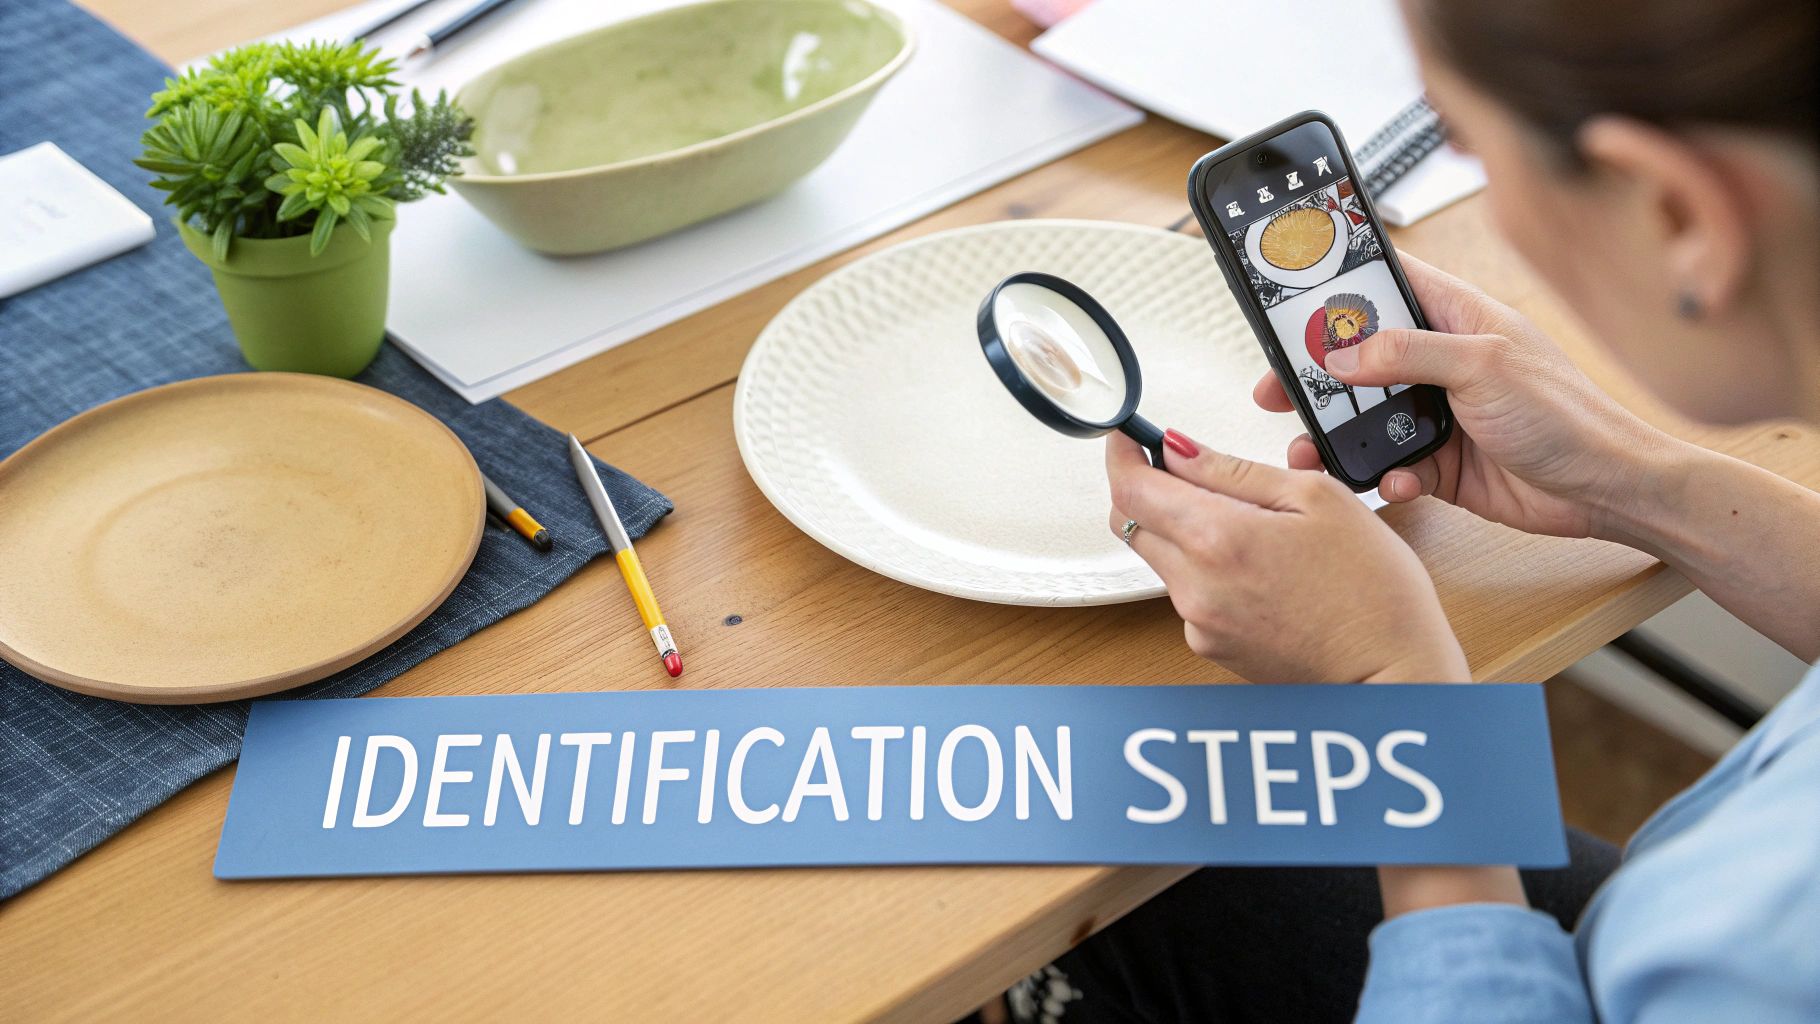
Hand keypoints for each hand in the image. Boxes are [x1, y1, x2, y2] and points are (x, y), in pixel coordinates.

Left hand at [1106, 430, 1468, 682]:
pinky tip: (1258, 568)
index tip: (1128, 435)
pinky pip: (1187, 592)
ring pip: (1161, 557)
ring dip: (1181, 529)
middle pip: (1134, 523)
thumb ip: (1234, 470)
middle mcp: (1194, 586)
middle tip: (1185, 468)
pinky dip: (1205, 568)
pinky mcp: (1209, 645)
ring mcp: (1197, 622)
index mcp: (1218, 538)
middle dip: (1148, 488)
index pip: (1131, 488)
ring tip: (1249, 524)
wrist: (1392, 675)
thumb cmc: (1373, 589)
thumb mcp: (1317, 498)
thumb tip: (1176, 448)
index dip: (1121, 454)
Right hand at [1252, 255, 1674, 540]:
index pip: (1387, 282)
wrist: (1606, 490)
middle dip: (1314, 374)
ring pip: (1365, 417)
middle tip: (1277, 389)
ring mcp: (1438, 413)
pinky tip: (1394, 479)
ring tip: (1312, 450)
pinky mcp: (1439, 462)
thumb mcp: (1483, 366)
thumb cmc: (1568, 415)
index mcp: (1457, 317)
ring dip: (1337, 435)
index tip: (1288, 293)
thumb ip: (1408, 352)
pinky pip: (1389, 465)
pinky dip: (1382, 475)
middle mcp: (1442, 361)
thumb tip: (1343, 351)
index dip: (1338, 285)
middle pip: (1358, 357)